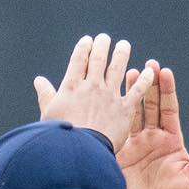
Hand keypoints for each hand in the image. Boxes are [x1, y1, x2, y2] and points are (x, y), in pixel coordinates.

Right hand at [33, 34, 155, 150]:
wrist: (80, 150)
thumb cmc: (60, 136)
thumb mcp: (49, 113)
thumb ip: (46, 95)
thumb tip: (39, 80)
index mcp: (71, 85)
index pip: (78, 60)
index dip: (83, 48)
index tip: (88, 40)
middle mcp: (91, 86)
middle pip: (98, 60)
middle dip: (102, 46)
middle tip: (105, 38)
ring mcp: (109, 96)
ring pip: (117, 69)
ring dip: (121, 54)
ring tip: (124, 45)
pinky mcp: (124, 109)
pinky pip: (137, 91)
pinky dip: (144, 80)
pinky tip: (150, 71)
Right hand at [116, 63, 188, 188]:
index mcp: (170, 139)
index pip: (168, 109)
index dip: (167, 90)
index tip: (165, 71)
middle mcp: (152, 136)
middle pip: (150, 104)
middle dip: (148, 83)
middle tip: (146, 62)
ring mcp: (134, 141)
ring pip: (132, 111)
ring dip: (130, 92)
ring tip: (128, 71)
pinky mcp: (118, 149)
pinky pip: (115, 126)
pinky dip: (113, 110)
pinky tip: (107, 96)